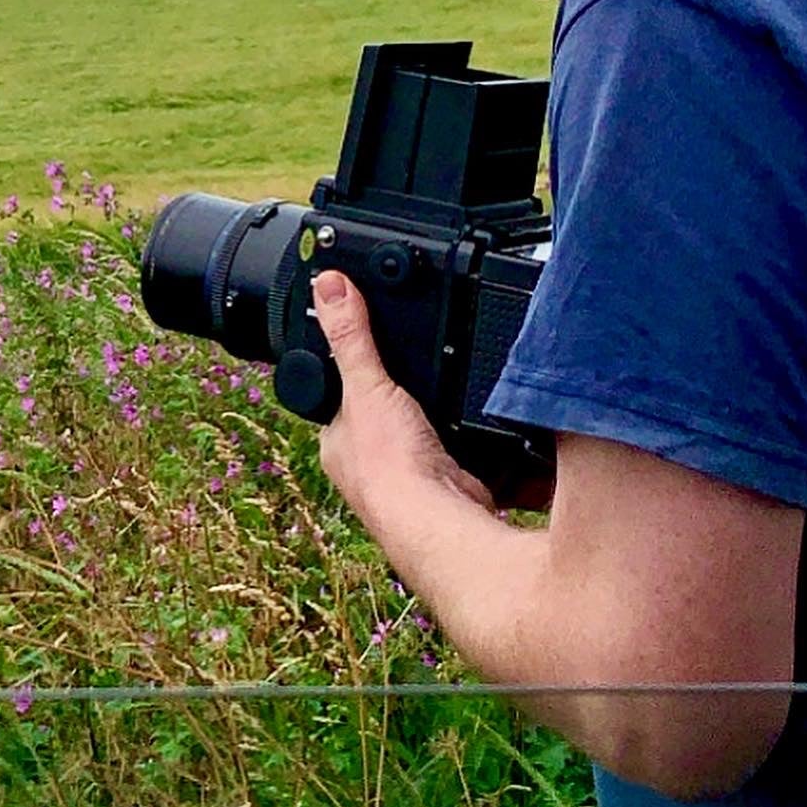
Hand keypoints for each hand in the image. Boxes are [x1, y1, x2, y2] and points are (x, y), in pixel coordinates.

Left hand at [311, 270, 494, 520]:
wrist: (439, 523)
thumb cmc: (389, 469)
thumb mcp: (367, 386)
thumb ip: (351, 336)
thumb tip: (328, 284)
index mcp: (339, 440)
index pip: (339, 395)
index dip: (355, 370)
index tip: (375, 348)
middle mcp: (368, 464)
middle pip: (386, 414)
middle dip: (405, 395)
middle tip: (423, 368)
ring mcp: (409, 477)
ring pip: (424, 433)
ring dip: (439, 416)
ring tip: (449, 396)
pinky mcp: (448, 484)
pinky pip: (460, 450)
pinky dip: (472, 437)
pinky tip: (478, 423)